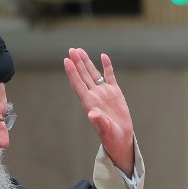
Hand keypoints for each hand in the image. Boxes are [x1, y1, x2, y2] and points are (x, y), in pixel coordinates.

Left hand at [63, 48, 135, 176]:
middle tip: (71, 50)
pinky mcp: (114, 93)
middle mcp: (94, 96)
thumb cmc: (111, 136)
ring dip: (86, 63)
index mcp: (89, 103)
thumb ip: (99, 121)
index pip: (78, 85)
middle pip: (83, 76)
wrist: (121, 138)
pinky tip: (103, 56)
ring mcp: (104, 93)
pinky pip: (110, 76)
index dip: (72, 73)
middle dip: (77, 63)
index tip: (66, 60)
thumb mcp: (105, 129)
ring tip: (79, 50)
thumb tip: (92, 114)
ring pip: (93, 74)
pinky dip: (107, 67)